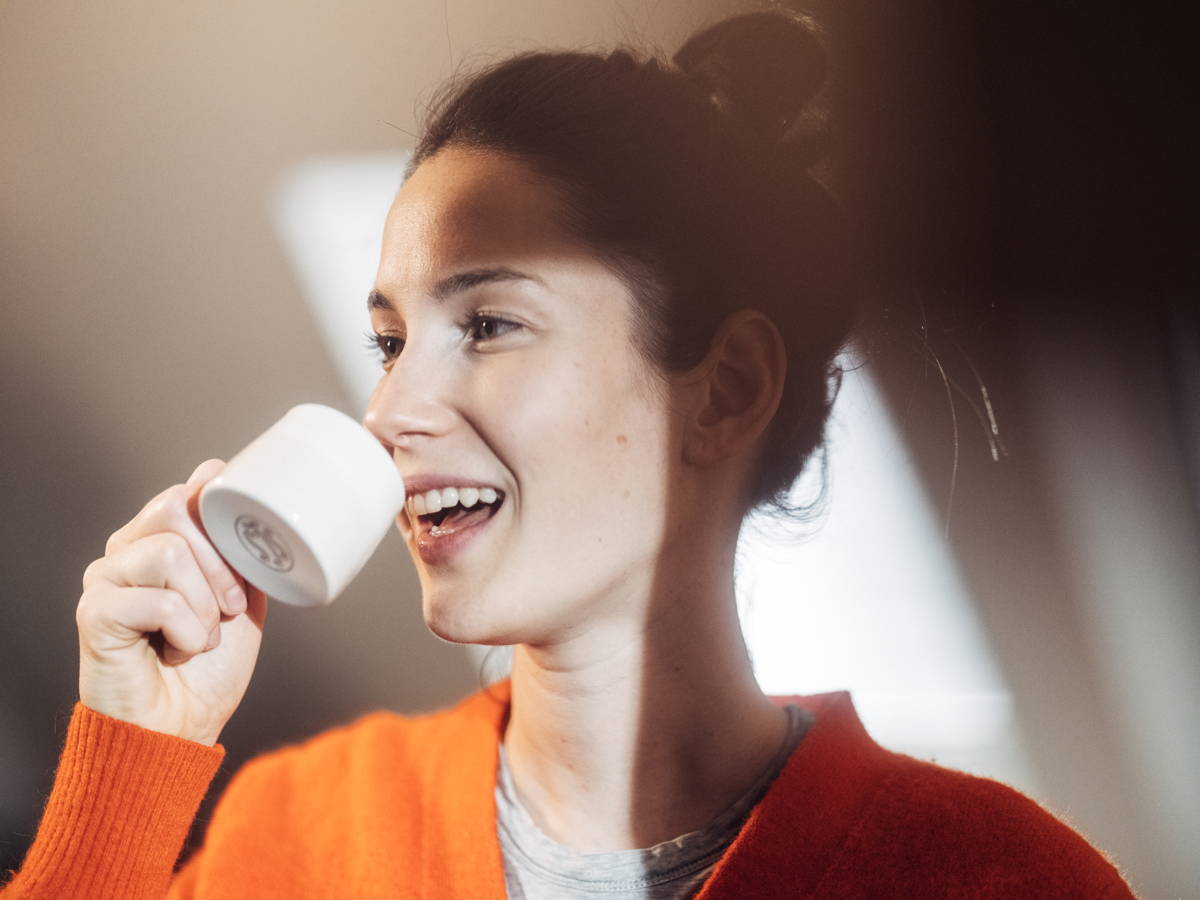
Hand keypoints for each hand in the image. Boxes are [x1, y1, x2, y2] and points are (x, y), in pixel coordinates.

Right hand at [76, 459, 266, 745]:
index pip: (194, 488)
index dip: (228, 520)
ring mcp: (106, 576)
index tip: (244, 565)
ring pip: (169, 552)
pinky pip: (159, 600)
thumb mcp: (242, 596)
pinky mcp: (94, 610)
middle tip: (229, 609)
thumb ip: (237, 550)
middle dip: (220, 565)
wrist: (183, 726)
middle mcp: (129, 547)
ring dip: (204, 606)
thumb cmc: (210, 666)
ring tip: (200, 637)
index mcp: (164, 537)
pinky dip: (186, 632)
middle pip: (177, 506)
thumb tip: (239, 496)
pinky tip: (176, 652)